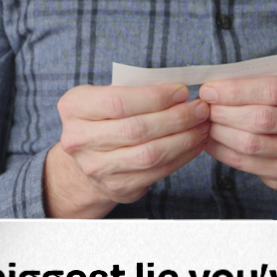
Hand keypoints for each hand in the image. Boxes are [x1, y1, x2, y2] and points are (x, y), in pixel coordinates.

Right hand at [43, 83, 209, 218]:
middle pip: (137, 129)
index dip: (155, 97)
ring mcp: (96, 168)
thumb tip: (180, 90)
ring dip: (184, 139)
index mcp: (74, 107)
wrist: (87, 158)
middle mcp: (79, 140)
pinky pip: (157, 172)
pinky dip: (182, 156)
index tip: (182, 91)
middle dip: (176, 118)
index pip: (118, 102)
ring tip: (202, 125)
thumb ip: (136, 89)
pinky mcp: (117, 187)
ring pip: (150, 154)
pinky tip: (195, 143)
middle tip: (200, 108)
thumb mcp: (107, 94)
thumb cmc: (105, 117)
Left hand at [199, 72, 276, 203]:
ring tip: (207, 123)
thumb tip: (217, 86)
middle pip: (261, 118)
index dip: (237, 90)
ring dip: (221, 132)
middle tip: (205, 107)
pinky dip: (223, 151)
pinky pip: (247, 163)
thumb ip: (264, 85)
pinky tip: (213, 141)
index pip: (274, 89)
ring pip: (252, 143)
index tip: (211, 89)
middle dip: (225, 111)